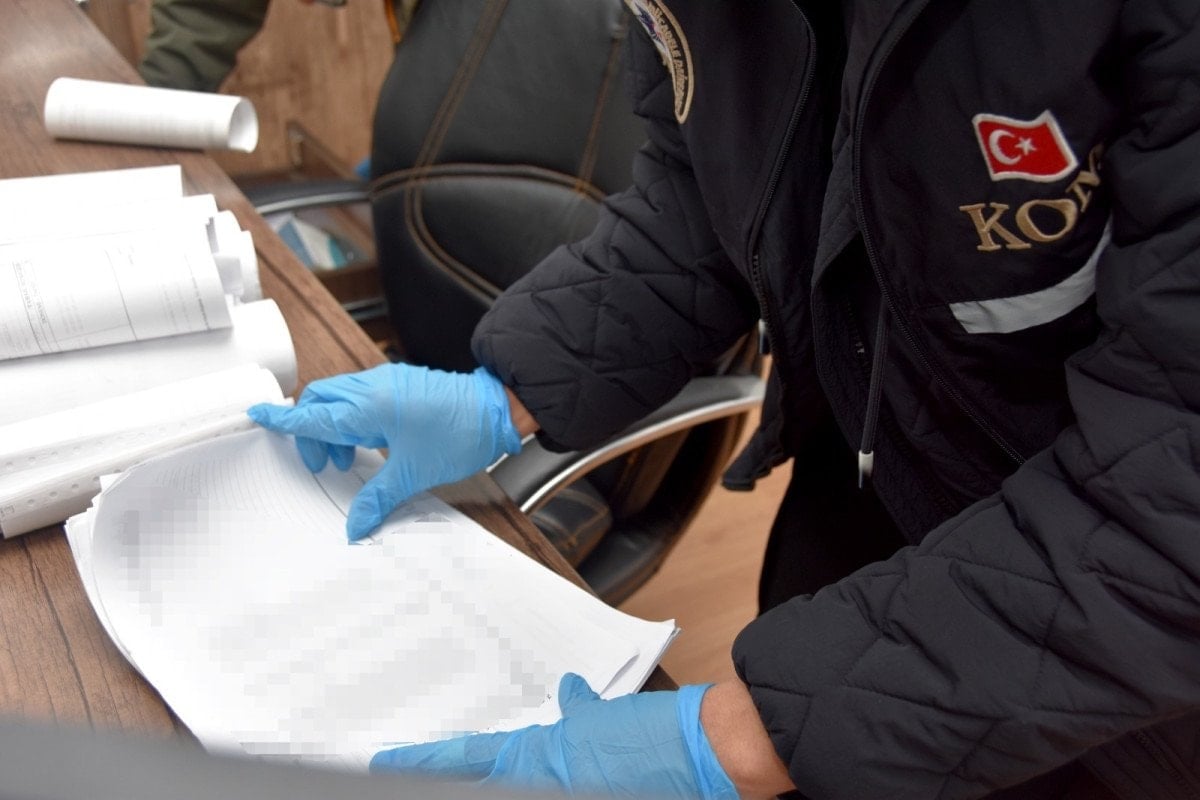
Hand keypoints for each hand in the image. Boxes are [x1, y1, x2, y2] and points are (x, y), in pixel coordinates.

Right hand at [247, 364, 520, 539]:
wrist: (497, 411)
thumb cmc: (460, 434)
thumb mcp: (413, 473)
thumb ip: (377, 499)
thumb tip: (355, 525)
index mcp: (369, 406)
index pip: (313, 413)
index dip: (283, 418)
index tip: (256, 413)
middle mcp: (373, 388)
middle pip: (320, 400)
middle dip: (311, 430)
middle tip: (322, 463)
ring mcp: (388, 383)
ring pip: (341, 397)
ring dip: (333, 426)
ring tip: (348, 460)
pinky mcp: (401, 385)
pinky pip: (362, 396)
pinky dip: (354, 419)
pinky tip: (369, 444)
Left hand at [369, 673, 737, 798]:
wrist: (708, 757)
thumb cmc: (659, 738)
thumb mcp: (607, 718)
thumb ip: (580, 711)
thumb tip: (568, 695)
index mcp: (540, 760)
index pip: (465, 758)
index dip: (422, 760)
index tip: (384, 759)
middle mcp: (546, 784)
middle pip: (484, 780)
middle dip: (455, 774)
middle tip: (417, 764)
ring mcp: (567, 792)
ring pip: (512, 782)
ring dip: (502, 772)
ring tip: (493, 761)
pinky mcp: (587, 795)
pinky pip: (556, 787)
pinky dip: (540, 776)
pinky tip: (555, 765)